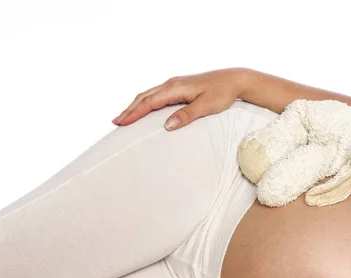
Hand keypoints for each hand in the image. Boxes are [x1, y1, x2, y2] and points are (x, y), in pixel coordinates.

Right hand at [111, 67, 250, 129]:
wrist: (235, 80)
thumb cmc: (222, 93)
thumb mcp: (206, 106)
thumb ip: (186, 115)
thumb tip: (167, 125)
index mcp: (176, 87)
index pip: (149, 102)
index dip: (134, 113)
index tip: (121, 122)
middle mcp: (172, 83)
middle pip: (144, 97)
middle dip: (129, 110)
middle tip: (115, 123)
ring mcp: (175, 84)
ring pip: (149, 95)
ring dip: (135, 106)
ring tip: (124, 117)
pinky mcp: (180, 87)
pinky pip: (157, 95)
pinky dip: (146, 103)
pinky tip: (143, 110)